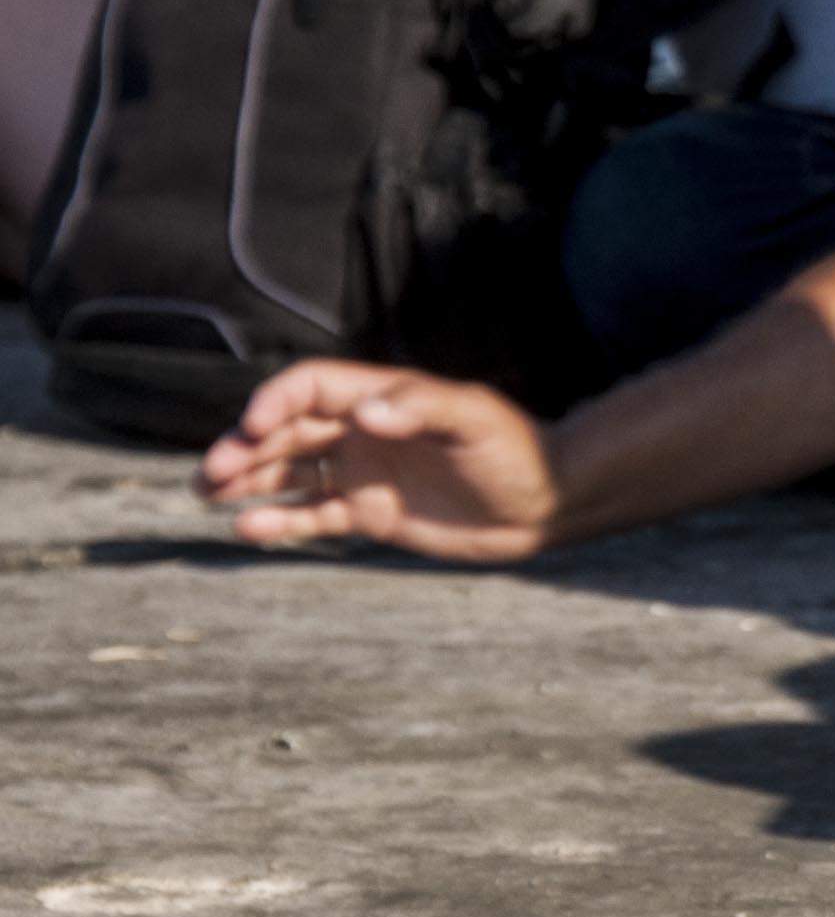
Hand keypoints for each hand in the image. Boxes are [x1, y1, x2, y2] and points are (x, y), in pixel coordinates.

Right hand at [196, 362, 562, 561]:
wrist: (546, 502)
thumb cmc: (516, 451)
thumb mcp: (474, 421)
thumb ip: (420, 409)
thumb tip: (365, 413)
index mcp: (382, 398)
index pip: (311, 388)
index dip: (276, 401)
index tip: (253, 426)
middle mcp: (363, 431)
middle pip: (288, 430)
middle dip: (246, 446)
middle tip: (213, 472)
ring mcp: (364, 472)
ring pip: (290, 472)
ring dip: (248, 480)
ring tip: (207, 494)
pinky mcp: (370, 513)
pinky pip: (313, 515)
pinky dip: (279, 521)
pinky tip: (246, 528)